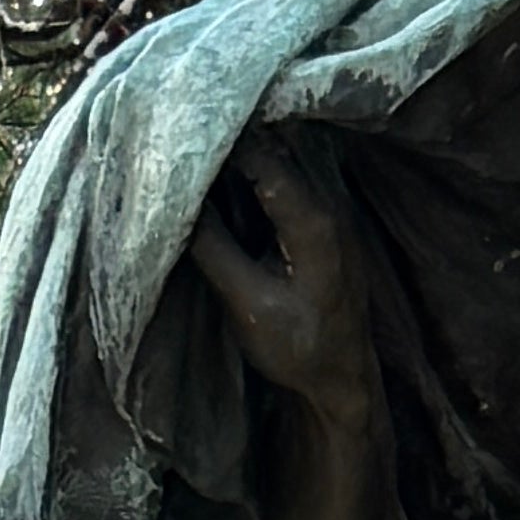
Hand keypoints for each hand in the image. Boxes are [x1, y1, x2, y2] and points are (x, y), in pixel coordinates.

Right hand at [187, 132, 384, 419]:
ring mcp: (328, 210)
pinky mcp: (321, 222)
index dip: (218, 141)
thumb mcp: (247, 303)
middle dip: (228, 140)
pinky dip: (253, 175)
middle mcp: (327, 203)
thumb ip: (212, 246)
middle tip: (181, 139)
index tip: (178, 138)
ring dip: (240, 156)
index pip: (260, 155)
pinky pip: (284, 181)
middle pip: (272, 148)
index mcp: (313, 220)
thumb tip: (175, 200)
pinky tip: (224, 181)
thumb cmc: (300, 350)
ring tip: (196, 155)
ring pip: (279, 161)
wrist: (344, 381)